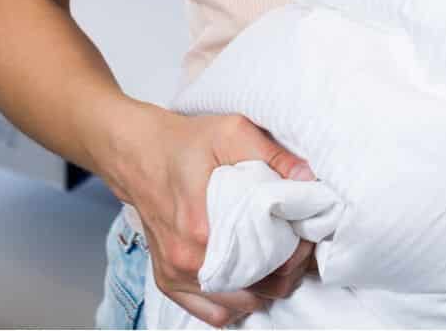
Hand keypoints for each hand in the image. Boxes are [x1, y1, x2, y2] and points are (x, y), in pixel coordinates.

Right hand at [94, 98, 317, 326]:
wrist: (136, 151)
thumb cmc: (184, 142)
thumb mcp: (232, 132)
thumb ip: (273, 156)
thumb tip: (309, 180)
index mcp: (202, 229)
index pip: (267, 263)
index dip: (296, 253)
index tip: (305, 235)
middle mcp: (187, 261)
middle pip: (256, 291)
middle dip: (285, 273)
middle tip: (295, 247)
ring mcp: (175, 275)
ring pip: (237, 307)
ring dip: (262, 290)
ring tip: (274, 261)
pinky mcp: (168, 281)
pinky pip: (211, 314)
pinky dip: (234, 303)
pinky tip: (246, 279)